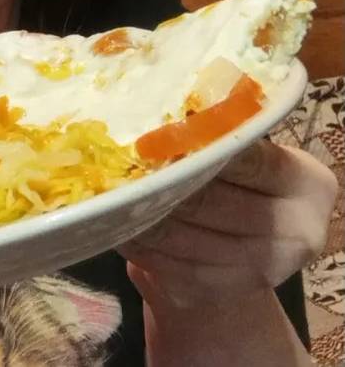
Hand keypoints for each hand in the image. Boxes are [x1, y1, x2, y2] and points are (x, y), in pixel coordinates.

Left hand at [119, 140, 337, 307]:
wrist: (248, 244)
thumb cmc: (243, 184)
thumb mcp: (247, 157)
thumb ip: (217, 142)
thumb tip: (154, 128)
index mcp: (308, 185)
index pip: (246, 161)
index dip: (197, 149)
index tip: (151, 139)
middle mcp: (296, 234)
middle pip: (211, 202)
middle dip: (162, 184)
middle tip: (120, 167)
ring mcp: (261, 271)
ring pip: (184, 238)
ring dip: (141, 216)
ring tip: (112, 196)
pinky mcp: (222, 292)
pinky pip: (170, 267)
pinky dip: (139, 245)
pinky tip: (118, 226)